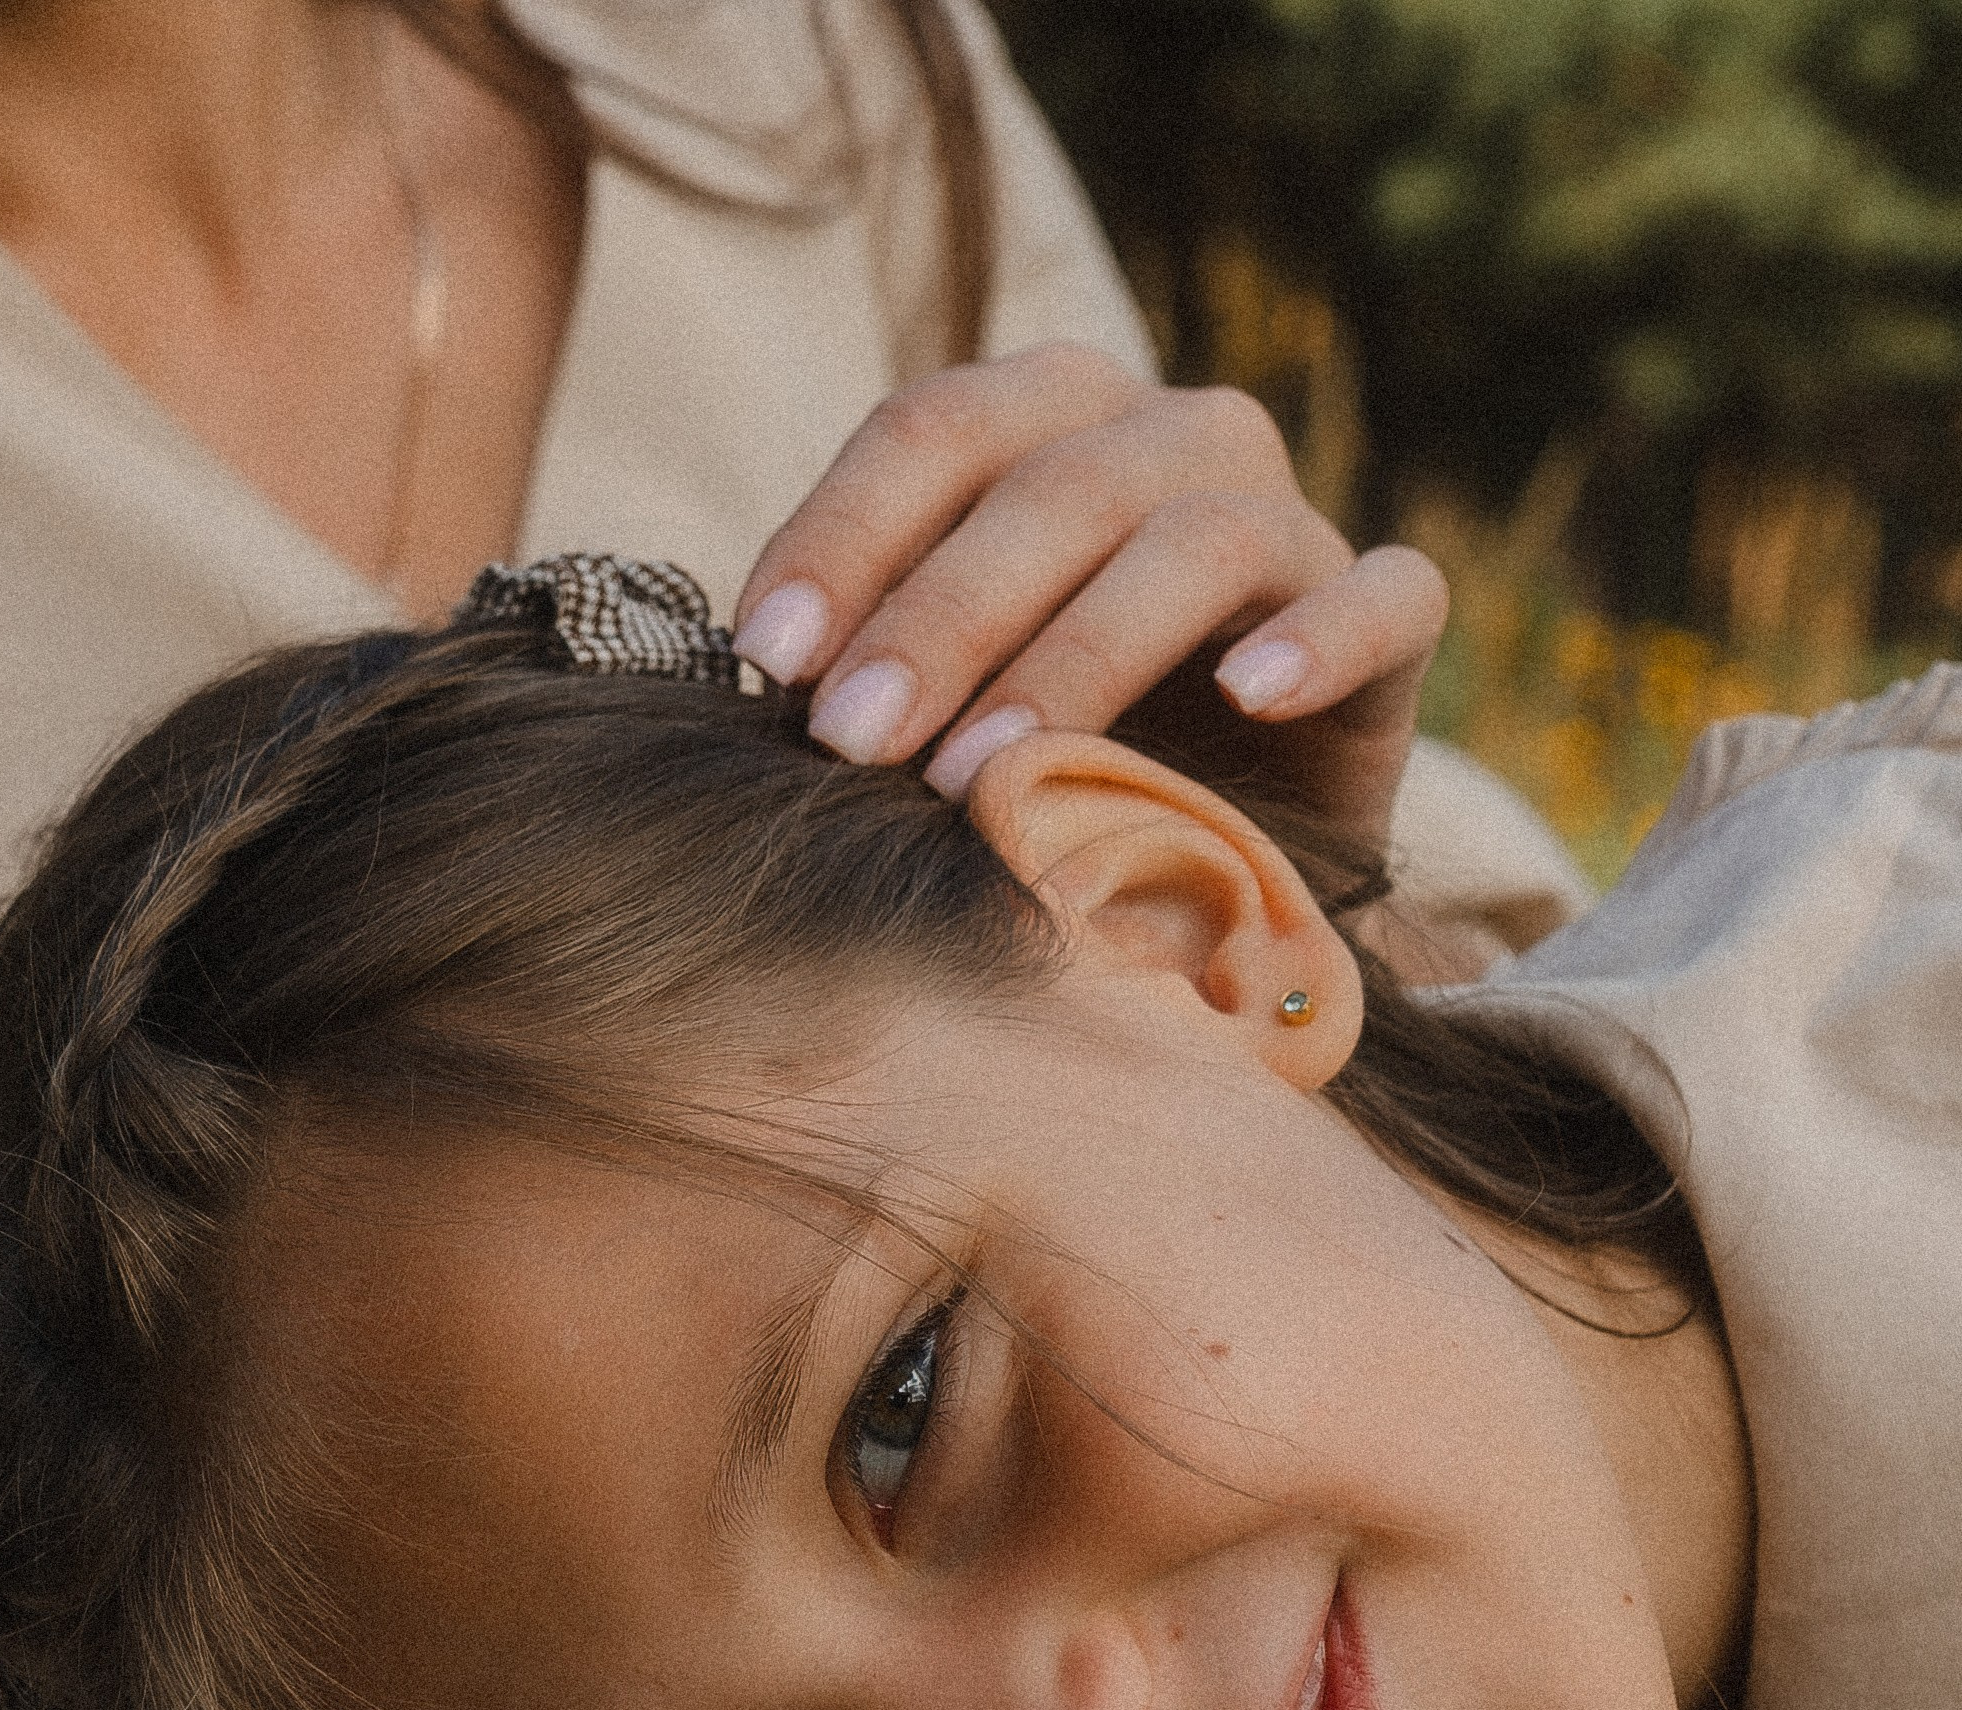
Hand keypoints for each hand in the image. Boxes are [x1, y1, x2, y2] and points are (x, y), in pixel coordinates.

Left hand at [733, 346, 1446, 856]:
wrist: (1224, 860)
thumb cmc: (1049, 768)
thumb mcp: (938, 710)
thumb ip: (866, 669)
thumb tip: (744, 689)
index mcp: (1045, 423)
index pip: (933, 432)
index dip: (843, 538)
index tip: (762, 667)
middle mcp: (1170, 439)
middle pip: (1054, 485)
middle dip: (940, 617)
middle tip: (851, 744)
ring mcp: (1289, 521)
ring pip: (1199, 538)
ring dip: (1080, 657)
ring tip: (988, 776)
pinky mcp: (1391, 622)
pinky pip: (1385, 598)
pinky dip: (1321, 639)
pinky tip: (1250, 699)